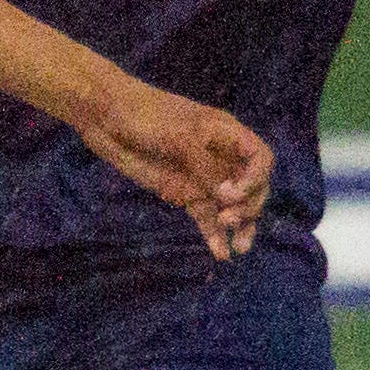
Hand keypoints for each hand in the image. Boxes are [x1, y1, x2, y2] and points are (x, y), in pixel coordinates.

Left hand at [79, 79, 270, 261]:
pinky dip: (214, 235)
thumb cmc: (147, 116)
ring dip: (240, 227)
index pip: (260, 159)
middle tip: (227, 218)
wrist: (109, 119)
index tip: (230, 193)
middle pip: (253, 188)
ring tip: (238, 248)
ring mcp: (204, 178)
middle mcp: (222, 157)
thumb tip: (226, 198)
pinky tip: (220, 253)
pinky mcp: (186, 194)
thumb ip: (205, 167)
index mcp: (228, 135)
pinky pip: (207, 218)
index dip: (255, 179)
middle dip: (249, 206)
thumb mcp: (181, 137)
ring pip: (233, 206)